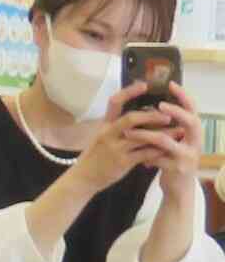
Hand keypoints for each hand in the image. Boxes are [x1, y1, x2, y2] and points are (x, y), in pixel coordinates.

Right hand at [68, 86, 198, 193]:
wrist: (84, 177)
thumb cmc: (97, 155)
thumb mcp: (103, 136)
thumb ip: (119, 126)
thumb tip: (142, 114)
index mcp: (105, 125)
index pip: (114, 102)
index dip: (129, 92)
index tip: (144, 85)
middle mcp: (109, 134)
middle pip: (131, 119)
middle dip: (152, 115)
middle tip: (168, 115)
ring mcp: (115, 148)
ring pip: (142, 137)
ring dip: (162, 134)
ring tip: (177, 132)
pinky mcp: (122, 162)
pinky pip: (144, 154)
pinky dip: (158, 151)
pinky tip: (168, 149)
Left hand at [147, 80, 204, 200]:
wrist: (179, 189)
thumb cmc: (173, 160)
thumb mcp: (175, 142)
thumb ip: (168, 127)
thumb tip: (152, 107)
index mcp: (193, 132)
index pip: (193, 110)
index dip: (184, 97)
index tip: (172, 84)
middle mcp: (195, 142)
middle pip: (191, 121)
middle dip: (176, 111)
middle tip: (160, 104)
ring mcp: (187, 155)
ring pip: (167, 140)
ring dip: (146, 134)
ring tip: (129, 132)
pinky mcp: (176, 168)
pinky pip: (157, 158)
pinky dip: (145, 156)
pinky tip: (138, 158)